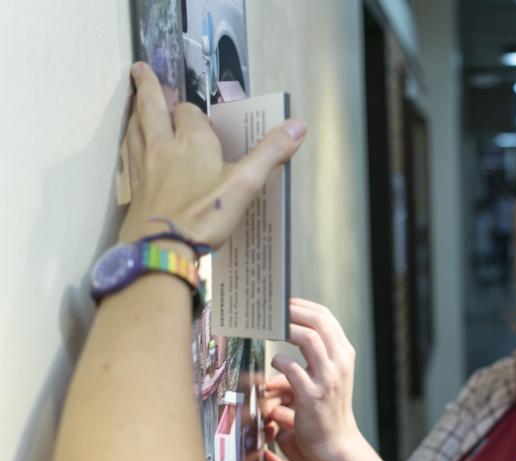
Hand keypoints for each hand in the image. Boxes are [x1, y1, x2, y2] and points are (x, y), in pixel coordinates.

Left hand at [119, 62, 305, 248]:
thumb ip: (270, 152)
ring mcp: (143, 165)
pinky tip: (133, 147)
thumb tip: (299, 125)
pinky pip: (128, 153)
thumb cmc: (205, 216)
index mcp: (192, 140)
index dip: (194, 111)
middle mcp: (163, 145)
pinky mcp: (134, 187)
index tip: (201, 117)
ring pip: (135, 127)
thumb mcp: (245, 184)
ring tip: (136, 102)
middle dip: (148, 87)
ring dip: (136, 111)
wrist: (161, 249)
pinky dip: (130, 140)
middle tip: (139, 68)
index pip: (189, 112)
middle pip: (151, 107)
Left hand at [270, 298, 362, 460]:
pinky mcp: (312, 395)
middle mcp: (340, 362)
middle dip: (293, 312)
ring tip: (269, 330)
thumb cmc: (328, 405)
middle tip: (272, 312)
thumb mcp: (331, 374)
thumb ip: (319, 352)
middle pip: (319, 322)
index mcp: (345, 353)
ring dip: (286, 330)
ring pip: (308, 338)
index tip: (284, 304)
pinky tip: (274, 362)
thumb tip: (294, 327)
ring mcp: (328, 378)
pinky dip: (279, 360)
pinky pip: (292, 368)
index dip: (303, 306)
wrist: (335, 441)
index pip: (327, 318)